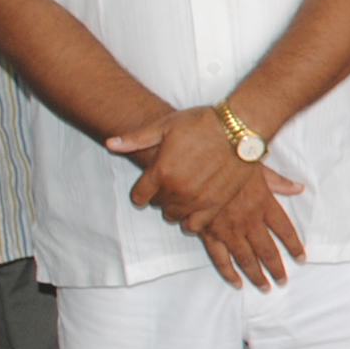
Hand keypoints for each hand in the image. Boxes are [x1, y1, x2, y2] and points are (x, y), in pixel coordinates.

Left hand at [106, 107, 253, 231]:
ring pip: (175, 216)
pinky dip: (190, 221)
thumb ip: (135, 139)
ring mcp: (196, 199)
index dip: (140, 192)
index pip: (139, 195)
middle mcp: (176, 190)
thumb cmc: (202, 123)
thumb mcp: (165, 125)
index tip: (146, 188)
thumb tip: (109, 143)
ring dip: (174, 208)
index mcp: (161, 172)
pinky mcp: (215, 205)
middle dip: (159, 197)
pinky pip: (195, 225)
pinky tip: (193, 209)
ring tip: (182, 195)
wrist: (240, 129)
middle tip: (168, 185)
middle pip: (158, 205)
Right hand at [195, 169, 307, 289]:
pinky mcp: (208, 233)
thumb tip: (299, 188)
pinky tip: (237, 283)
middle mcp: (248, 221)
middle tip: (283, 281)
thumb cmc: (229, 161)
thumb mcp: (258, 168)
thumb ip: (279, 182)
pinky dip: (229, 273)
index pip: (285, 231)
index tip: (301, 258)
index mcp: (264, 204)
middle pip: (268, 251)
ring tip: (266, 287)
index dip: (295, 246)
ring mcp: (228, 229)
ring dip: (257, 275)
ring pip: (246, 259)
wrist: (198, 162)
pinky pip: (220, 259)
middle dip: (277, 268)